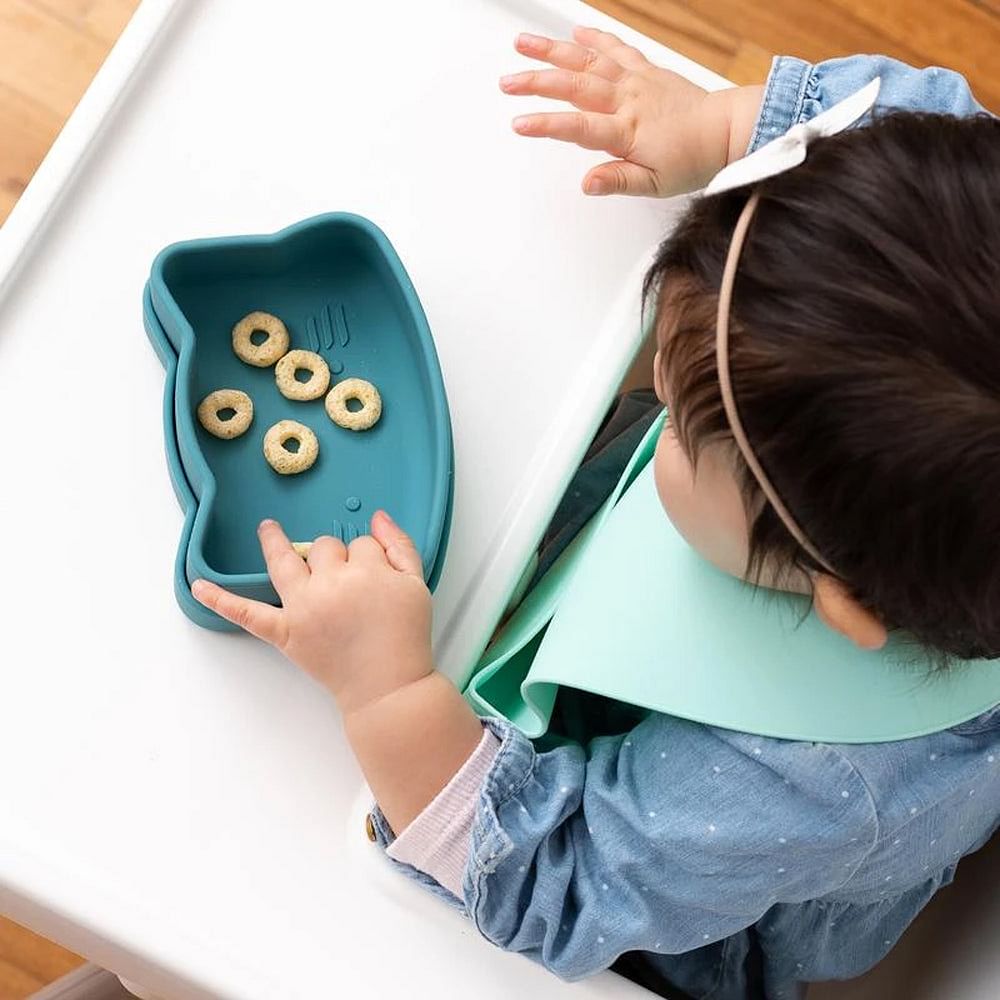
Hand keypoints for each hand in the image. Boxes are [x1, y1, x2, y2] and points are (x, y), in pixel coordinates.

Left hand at [192, 513, 433, 715]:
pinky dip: (221, 601)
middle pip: (324, 548)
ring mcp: (303, 607)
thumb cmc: (406, 636)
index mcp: (366, 569)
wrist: (389, 686)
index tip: (378, 579)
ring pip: (284, 561)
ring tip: (266, 529)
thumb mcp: (416, 584)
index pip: (362, 544)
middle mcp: (330, 583)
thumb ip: (400, 545)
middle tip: (350, 585)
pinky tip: (199, 586)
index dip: (371, 557)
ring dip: (272, 542)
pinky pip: (248, 614)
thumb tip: (377, 516)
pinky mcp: (285, 633)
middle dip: (336, 557)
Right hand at [501, 26, 728, 196]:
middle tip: (506, 82)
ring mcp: (636, 81)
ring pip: (588, 60)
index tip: (519, 123)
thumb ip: (618, 181)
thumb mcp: (655, 185)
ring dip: (554, 50)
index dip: (546, 125)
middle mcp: (628, 100)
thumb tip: (587, 184)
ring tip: (523, 44)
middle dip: (537, 82)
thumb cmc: (693, 159)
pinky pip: (616, 48)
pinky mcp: (646, 70)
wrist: (727, 131)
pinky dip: (595, 37)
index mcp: (628, 131)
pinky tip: (574, 32)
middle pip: (575, 86)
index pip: (579, 127)